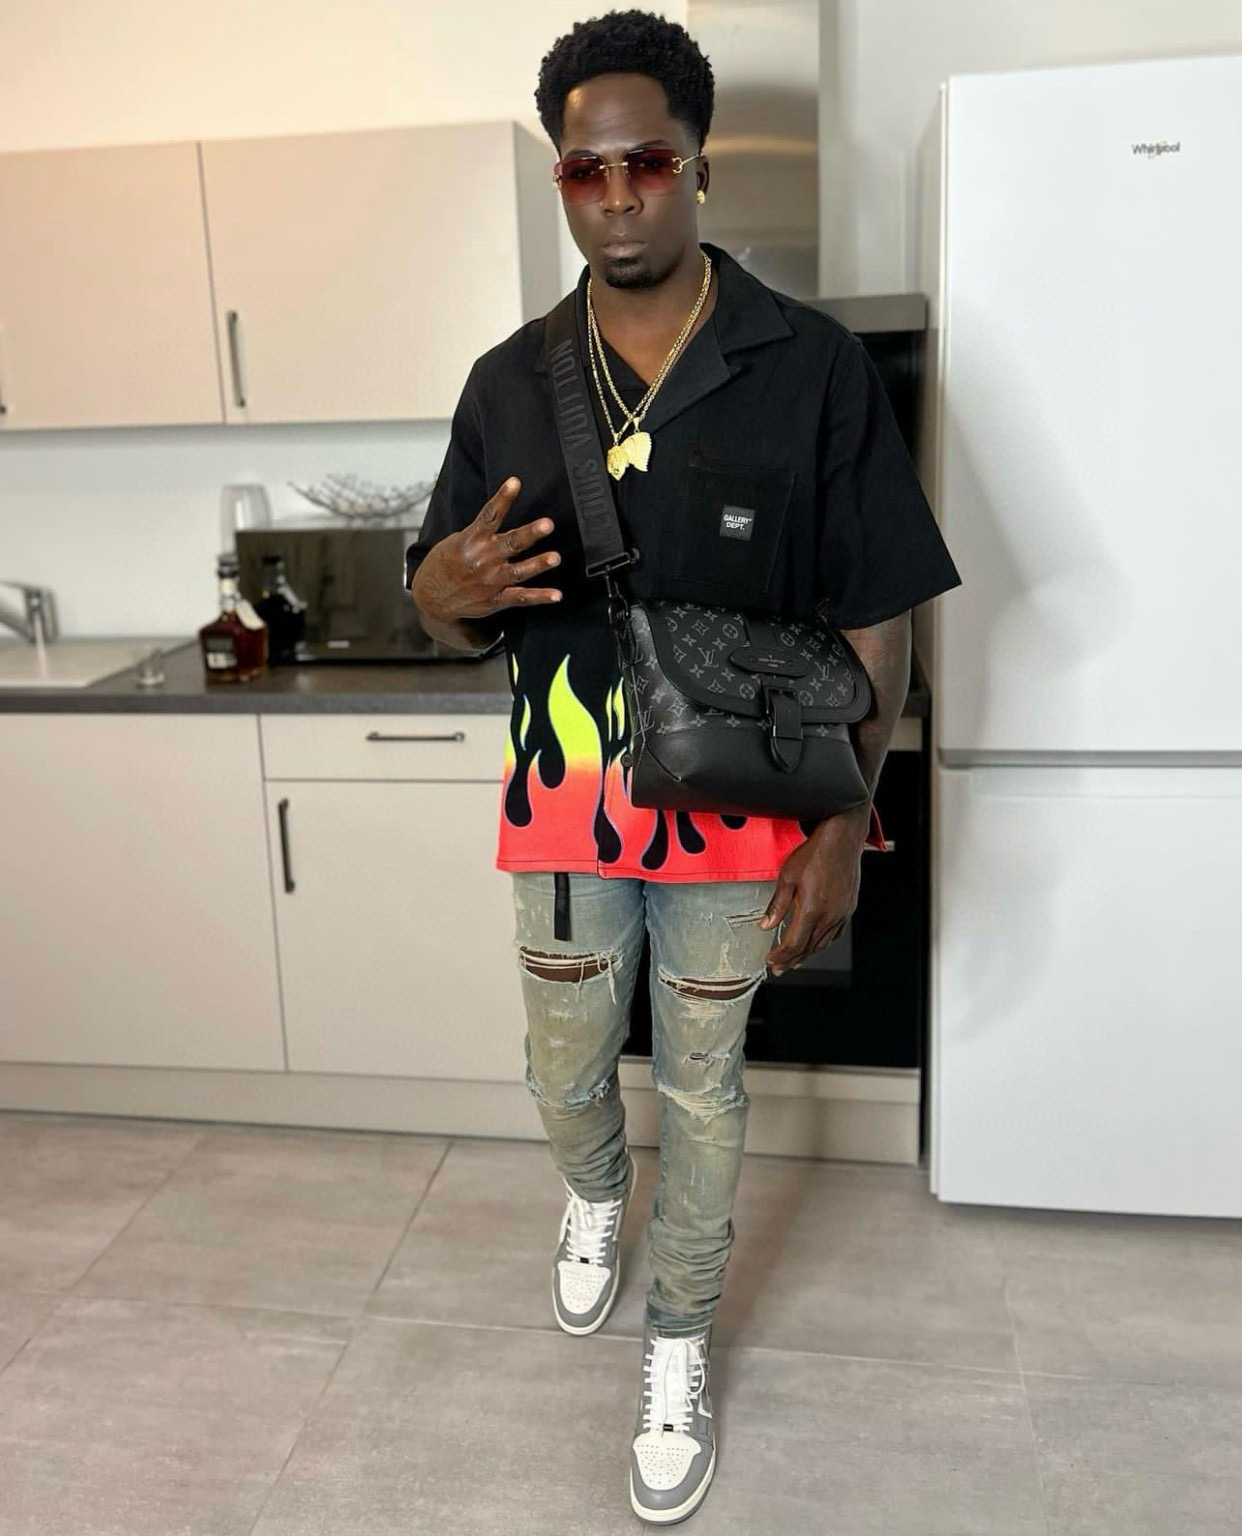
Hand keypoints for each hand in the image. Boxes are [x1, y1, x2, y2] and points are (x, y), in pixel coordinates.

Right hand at [412, 477, 561, 619]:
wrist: (432, 598)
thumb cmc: (444, 565)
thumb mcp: (456, 542)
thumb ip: (479, 532)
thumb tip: (498, 515)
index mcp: (472, 541)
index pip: (490, 515)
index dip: (503, 498)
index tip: (515, 482)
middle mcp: (483, 559)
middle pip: (510, 543)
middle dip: (530, 533)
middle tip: (547, 524)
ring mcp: (491, 581)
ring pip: (519, 571)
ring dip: (538, 564)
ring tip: (555, 558)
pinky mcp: (496, 600)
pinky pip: (521, 598)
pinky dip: (539, 597)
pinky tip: (556, 595)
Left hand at [758, 808, 869, 975]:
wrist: (843, 839)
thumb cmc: (816, 853)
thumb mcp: (788, 876)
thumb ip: (777, 905)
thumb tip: (766, 925)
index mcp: (812, 909)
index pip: (795, 943)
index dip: (781, 956)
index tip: (771, 961)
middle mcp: (830, 915)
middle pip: (809, 948)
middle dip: (791, 961)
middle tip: (779, 969)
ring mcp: (842, 913)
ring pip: (823, 943)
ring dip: (807, 955)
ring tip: (794, 962)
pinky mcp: (849, 908)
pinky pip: (835, 933)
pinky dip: (822, 943)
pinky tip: (816, 944)